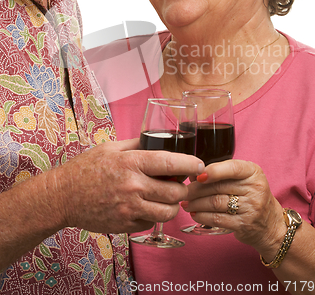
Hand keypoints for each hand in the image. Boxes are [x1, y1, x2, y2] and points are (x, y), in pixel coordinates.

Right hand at [52, 138, 203, 233]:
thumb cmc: (86, 168)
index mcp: (131, 163)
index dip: (191, 164)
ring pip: (169, 212)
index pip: (171, 162)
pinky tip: (147, 206)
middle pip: (176, 192)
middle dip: (184, 188)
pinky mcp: (125, 225)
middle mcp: (133, 186)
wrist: (63, 196)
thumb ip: (136, 144)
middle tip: (182, 183)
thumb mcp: (111, 147)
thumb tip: (159, 140)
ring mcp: (129, 208)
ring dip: (173, 205)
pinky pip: (151, 222)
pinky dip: (154, 215)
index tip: (200, 165)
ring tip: (168, 197)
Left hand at [184, 159, 284, 254]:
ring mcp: (251, 208)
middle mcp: (255, 188)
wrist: (271, 224)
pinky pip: (218, 219)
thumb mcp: (245, 178)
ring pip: (215, 203)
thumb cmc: (252, 196)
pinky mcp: (244, 224)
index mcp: (253, 172)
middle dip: (196, 189)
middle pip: (218, 187)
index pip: (232, 168)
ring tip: (186, 203)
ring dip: (196, 203)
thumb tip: (194, 175)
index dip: (213, 171)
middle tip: (184, 191)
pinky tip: (195, 214)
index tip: (197, 175)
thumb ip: (223, 173)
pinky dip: (203, 216)